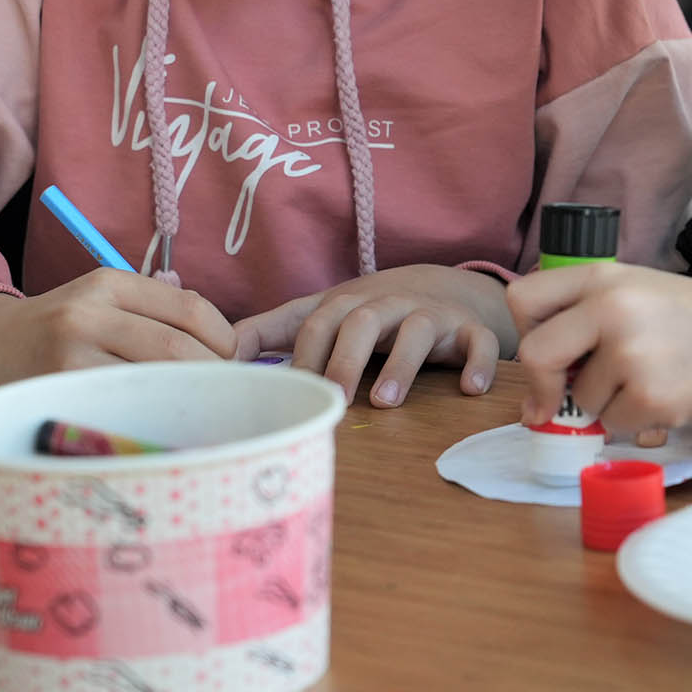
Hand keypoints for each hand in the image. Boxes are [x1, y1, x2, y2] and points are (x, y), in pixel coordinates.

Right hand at [0, 269, 235, 395]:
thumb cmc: (58, 327)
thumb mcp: (100, 299)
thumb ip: (155, 310)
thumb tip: (229, 344)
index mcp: (107, 283)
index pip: (189, 309)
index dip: (224, 339)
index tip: (236, 361)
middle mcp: (87, 314)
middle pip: (176, 347)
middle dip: (213, 374)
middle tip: (229, 394)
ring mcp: (69, 356)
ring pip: (153, 379)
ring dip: (189, 399)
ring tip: (203, 410)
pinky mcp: (59, 393)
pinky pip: (123, 407)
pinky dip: (152, 417)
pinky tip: (164, 424)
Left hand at [232, 264, 511, 407]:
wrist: (444, 290)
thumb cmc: (370, 315)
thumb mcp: (321, 316)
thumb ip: (269, 333)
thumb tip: (214, 354)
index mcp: (346, 305)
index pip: (317, 321)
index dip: (303, 354)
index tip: (290, 391)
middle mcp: (386, 306)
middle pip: (361, 320)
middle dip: (346, 358)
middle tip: (334, 397)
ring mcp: (429, 316)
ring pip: (416, 330)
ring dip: (402, 365)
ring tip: (386, 402)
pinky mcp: (468, 330)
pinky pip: (477, 343)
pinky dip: (476, 363)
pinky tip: (469, 390)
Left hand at [509, 261, 691, 441]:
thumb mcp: (637, 291)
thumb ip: (585, 319)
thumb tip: (535, 393)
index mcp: (603, 276)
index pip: (524, 300)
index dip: (527, 333)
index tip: (545, 356)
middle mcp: (612, 307)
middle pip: (537, 354)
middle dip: (543, 388)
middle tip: (554, 405)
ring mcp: (632, 352)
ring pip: (580, 399)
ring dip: (604, 405)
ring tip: (649, 382)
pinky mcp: (652, 395)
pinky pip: (614, 424)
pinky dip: (634, 423)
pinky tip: (665, 397)